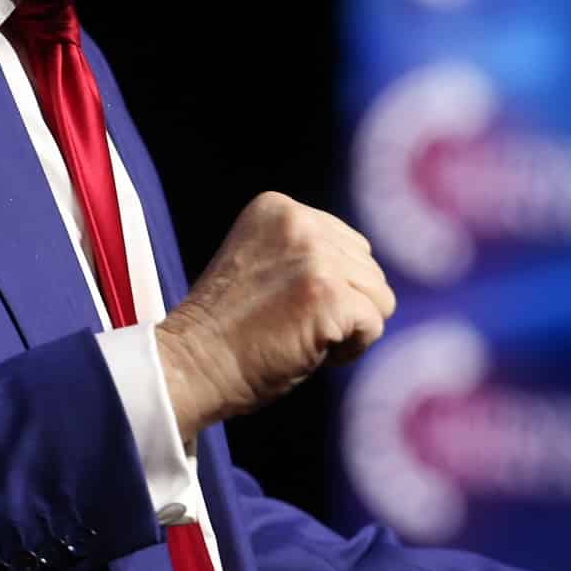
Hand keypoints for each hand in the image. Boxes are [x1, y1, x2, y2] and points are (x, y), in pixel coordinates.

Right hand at [156, 192, 394, 442]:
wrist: (191, 363)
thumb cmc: (225, 329)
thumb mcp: (263, 264)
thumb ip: (306, 252)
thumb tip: (367, 270)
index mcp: (277, 207)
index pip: (348, 244)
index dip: (328, 286)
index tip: (284, 306)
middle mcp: (299, 221)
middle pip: (369, 269)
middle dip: (342, 305)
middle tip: (291, 325)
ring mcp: (315, 257)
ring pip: (379, 297)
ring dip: (348, 327)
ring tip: (299, 336)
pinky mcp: (329, 295)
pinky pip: (373, 324)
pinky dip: (351, 349)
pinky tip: (310, 352)